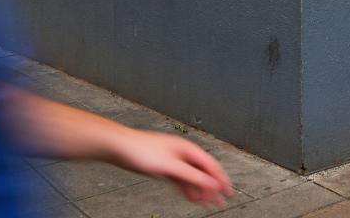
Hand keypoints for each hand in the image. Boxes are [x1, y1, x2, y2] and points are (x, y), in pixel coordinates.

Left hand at [112, 129, 232, 206]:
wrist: (121, 147)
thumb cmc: (142, 149)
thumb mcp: (171, 166)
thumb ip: (192, 175)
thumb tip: (211, 182)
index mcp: (189, 149)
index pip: (211, 166)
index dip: (221, 179)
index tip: (228, 191)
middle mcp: (183, 154)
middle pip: (203, 172)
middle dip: (212, 186)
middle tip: (220, 201)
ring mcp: (174, 160)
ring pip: (192, 177)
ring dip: (200, 190)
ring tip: (206, 203)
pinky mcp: (164, 167)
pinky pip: (181, 180)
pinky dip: (187, 189)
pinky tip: (190, 197)